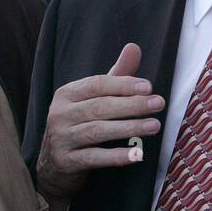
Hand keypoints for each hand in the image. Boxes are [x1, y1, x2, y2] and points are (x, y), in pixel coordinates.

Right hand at [35, 43, 164, 198]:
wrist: (53, 163)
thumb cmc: (80, 123)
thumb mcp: (94, 98)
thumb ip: (116, 76)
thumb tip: (134, 47)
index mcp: (67, 94)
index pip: (97, 85)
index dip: (123, 85)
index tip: (149, 87)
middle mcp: (59, 114)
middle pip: (99, 107)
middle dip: (131, 105)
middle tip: (159, 103)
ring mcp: (61, 138)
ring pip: (98, 131)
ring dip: (129, 128)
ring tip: (154, 126)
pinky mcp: (66, 161)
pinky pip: (94, 158)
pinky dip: (117, 156)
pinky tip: (138, 154)